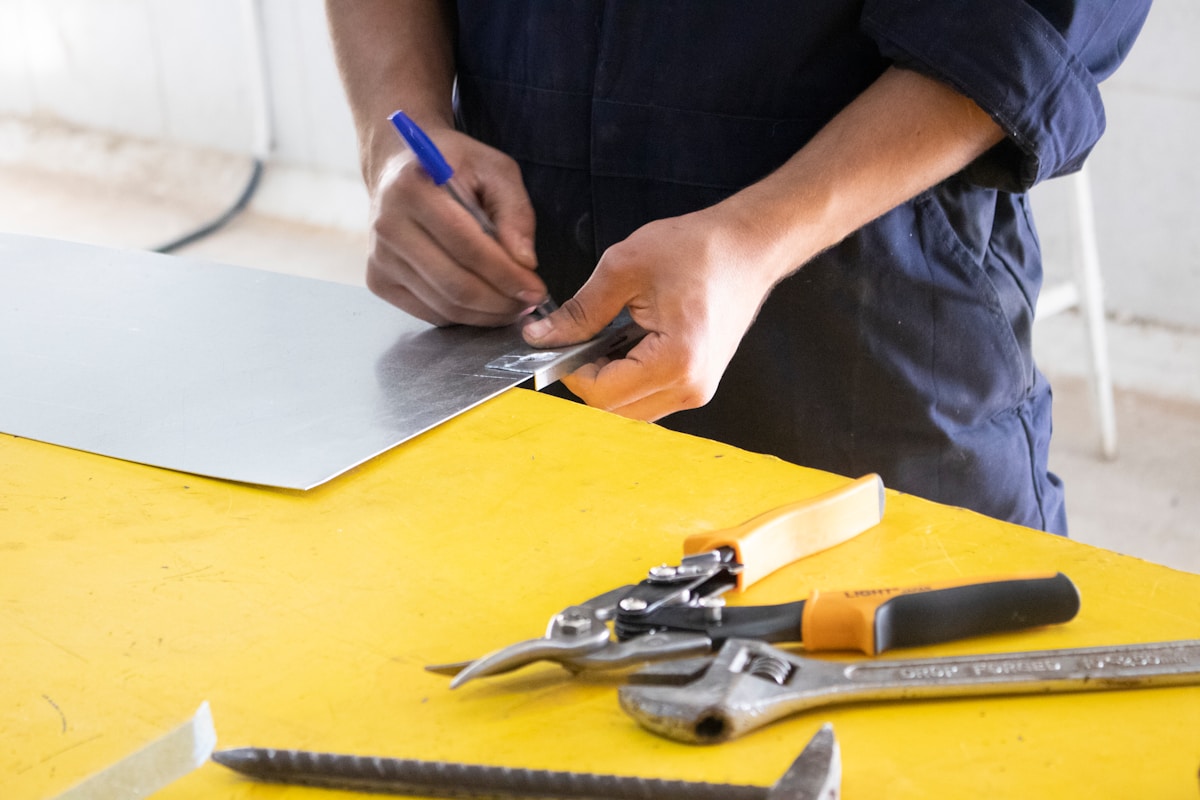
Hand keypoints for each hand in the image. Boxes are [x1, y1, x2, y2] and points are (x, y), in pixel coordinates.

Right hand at [366, 128, 546, 325]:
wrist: (399, 167)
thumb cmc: (453, 166)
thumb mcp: (495, 169)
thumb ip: (516, 211)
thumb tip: (525, 262)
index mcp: (413, 189)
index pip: (468, 247)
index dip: (507, 274)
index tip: (537, 288)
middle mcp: (388, 225)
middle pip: (455, 285)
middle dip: (502, 301)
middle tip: (529, 301)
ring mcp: (379, 257)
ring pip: (445, 305)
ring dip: (487, 314)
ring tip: (513, 304)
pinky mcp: (378, 280)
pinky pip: (430, 313)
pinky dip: (464, 316)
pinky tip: (484, 303)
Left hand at [522, 206, 783, 420]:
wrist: (750, 246)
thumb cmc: (699, 250)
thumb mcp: (624, 269)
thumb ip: (579, 311)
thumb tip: (541, 336)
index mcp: (675, 361)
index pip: (601, 393)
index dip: (570, 370)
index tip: (558, 342)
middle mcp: (690, 387)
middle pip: (614, 410)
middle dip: (587, 377)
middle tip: (580, 337)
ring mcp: (698, 390)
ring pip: (630, 409)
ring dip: (608, 380)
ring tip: (607, 337)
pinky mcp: (698, 384)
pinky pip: (649, 397)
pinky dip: (628, 378)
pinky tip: (628, 343)